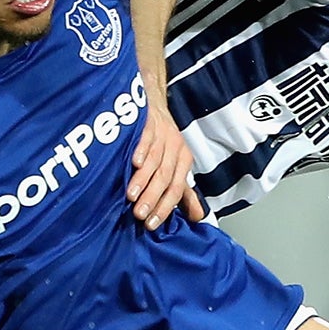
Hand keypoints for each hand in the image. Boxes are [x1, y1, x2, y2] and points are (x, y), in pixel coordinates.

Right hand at [128, 99, 204, 228]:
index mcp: (184, 161)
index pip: (176, 189)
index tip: (151, 224)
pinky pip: (146, 137)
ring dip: (143, 179)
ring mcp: (162, 133)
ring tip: (132, 196)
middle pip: (165, 177)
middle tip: (140, 214)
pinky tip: (134, 163)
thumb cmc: (164, 141)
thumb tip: (197, 218)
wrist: (154, 105)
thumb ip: (184, 193)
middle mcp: (176, 147)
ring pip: (155, 160)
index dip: (165, 207)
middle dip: (153, 197)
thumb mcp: (176, 166)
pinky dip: (141, 150)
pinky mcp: (149, 121)